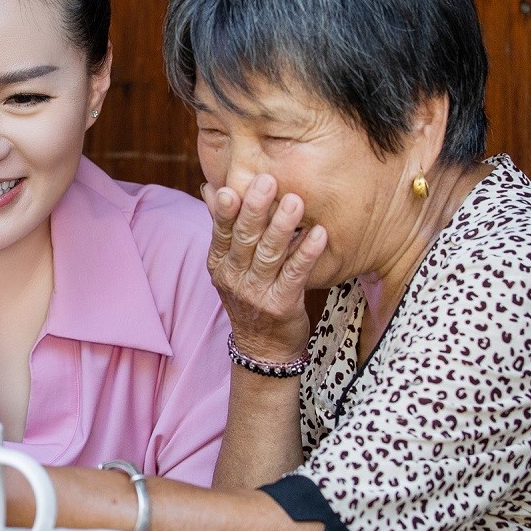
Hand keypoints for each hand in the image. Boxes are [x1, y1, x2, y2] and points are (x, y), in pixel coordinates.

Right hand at [205, 174, 326, 364]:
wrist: (263, 348)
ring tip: (296, 202)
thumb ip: (224, 226)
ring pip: (270, 255)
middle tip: (268, 181)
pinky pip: (295, 275)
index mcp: (219, 263)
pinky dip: (306, 253)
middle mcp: (234, 277)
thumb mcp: (229, 265)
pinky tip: (319, 234)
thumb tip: (211, 188)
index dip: (225, 211)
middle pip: (244, 239)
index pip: (220, 232)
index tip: (231, 188)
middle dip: (256, 209)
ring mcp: (257, 293)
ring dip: (283, 227)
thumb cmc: (249, 296)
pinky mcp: (282, 306)